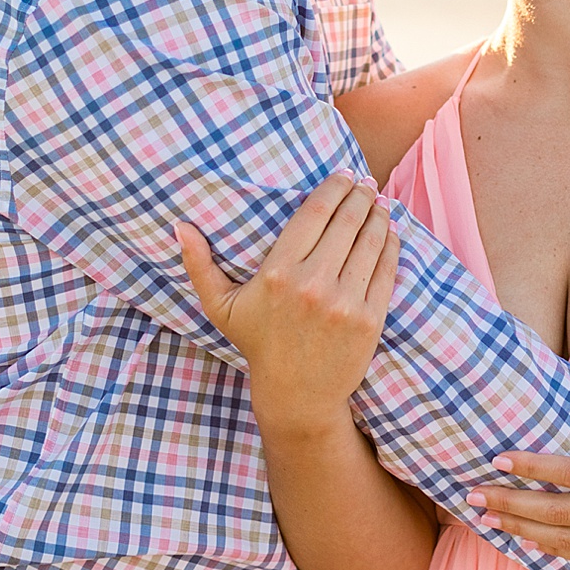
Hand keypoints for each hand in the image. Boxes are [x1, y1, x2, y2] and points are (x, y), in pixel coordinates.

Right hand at [176, 175, 400, 433]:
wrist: (297, 395)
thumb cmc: (259, 344)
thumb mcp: (221, 307)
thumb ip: (199, 265)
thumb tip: (179, 226)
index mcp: (278, 273)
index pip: (315, 212)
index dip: (334, 187)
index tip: (342, 175)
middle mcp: (313, 283)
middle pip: (347, 220)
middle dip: (360, 194)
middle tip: (364, 182)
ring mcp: (345, 302)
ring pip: (371, 240)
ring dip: (378, 214)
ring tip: (377, 203)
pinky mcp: (370, 319)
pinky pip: (386, 269)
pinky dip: (391, 244)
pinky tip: (389, 231)